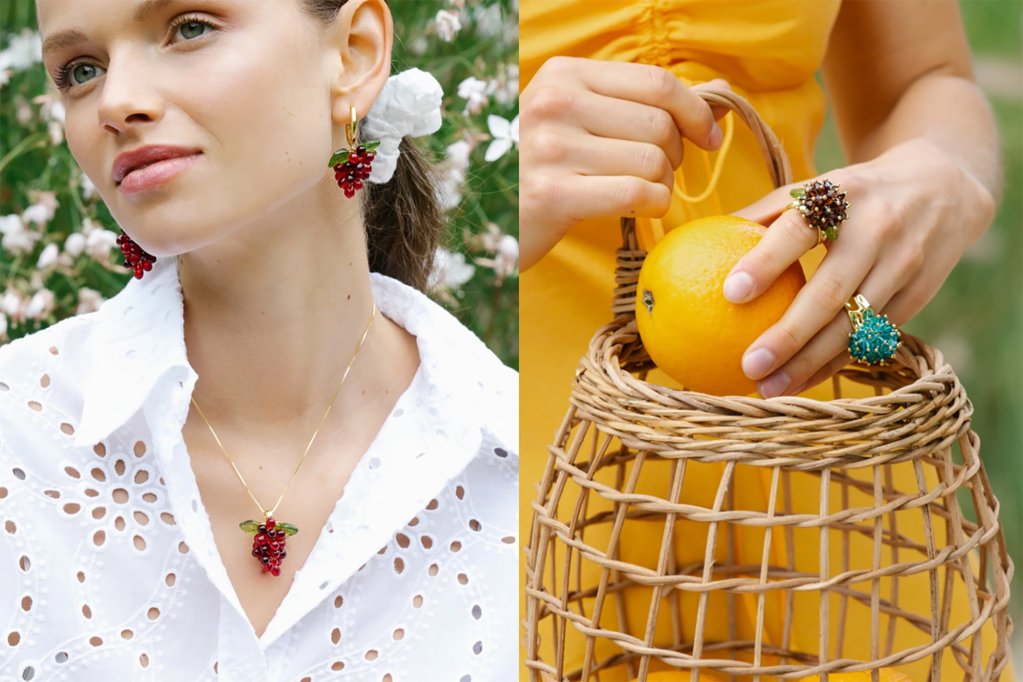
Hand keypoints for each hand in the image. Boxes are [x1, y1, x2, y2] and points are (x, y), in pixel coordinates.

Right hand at [519, 56, 729, 269]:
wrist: (486, 215)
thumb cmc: (543, 168)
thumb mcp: (579, 120)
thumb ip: (642, 104)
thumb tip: (720, 95)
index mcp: (563, 75)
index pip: (656, 82)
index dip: (695, 111)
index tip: (708, 137)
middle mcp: (554, 103)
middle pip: (659, 124)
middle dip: (676, 156)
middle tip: (658, 174)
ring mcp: (550, 147)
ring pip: (652, 162)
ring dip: (662, 185)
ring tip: (641, 193)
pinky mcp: (552, 194)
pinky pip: (636, 194)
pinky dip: (653, 205)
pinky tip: (641, 210)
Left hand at [724, 138, 995, 397]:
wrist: (944, 187)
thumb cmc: (854, 193)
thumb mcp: (818, 187)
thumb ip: (766, 213)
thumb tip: (700, 242)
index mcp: (842, 196)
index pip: (799, 229)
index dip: (766, 261)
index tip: (730, 293)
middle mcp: (877, 230)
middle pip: (830, 292)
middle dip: (789, 335)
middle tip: (749, 364)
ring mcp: (903, 265)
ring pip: (854, 325)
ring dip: (809, 363)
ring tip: (768, 389)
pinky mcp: (918, 295)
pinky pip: (871, 338)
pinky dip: (834, 363)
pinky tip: (799, 383)